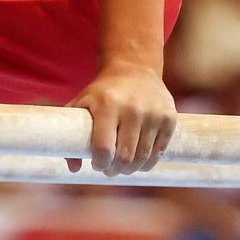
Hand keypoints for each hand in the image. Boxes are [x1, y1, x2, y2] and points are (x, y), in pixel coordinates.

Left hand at [64, 61, 176, 175]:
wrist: (135, 69)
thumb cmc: (103, 92)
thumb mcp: (82, 103)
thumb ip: (70, 132)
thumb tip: (74, 168)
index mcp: (107, 105)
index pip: (104, 148)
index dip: (100, 164)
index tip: (97, 165)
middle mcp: (132, 109)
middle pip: (125, 157)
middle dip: (115, 170)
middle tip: (110, 169)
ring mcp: (153, 114)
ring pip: (142, 158)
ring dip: (131, 169)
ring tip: (123, 167)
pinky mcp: (169, 118)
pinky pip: (158, 153)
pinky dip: (147, 162)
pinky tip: (138, 160)